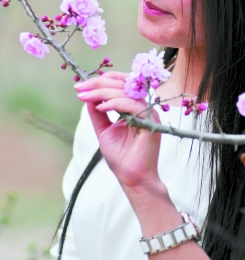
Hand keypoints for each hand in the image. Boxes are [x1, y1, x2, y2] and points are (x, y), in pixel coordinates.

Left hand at [74, 72, 161, 189]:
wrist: (132, 178)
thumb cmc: (121, 157)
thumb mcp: (103, 130)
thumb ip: (98, 113)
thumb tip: (87, 95)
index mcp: (134, 106)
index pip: (120, 83)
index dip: (101, 81)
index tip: (80, 86)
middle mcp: (142, 106)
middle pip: (122, 83)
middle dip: (98, 83)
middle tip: (80, 88)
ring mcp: (148, 112)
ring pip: (125, 92)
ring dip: (102, 92)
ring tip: (85, 97)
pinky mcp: (150, 120)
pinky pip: (131, 104)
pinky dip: (113, 103)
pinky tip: (100, 107)